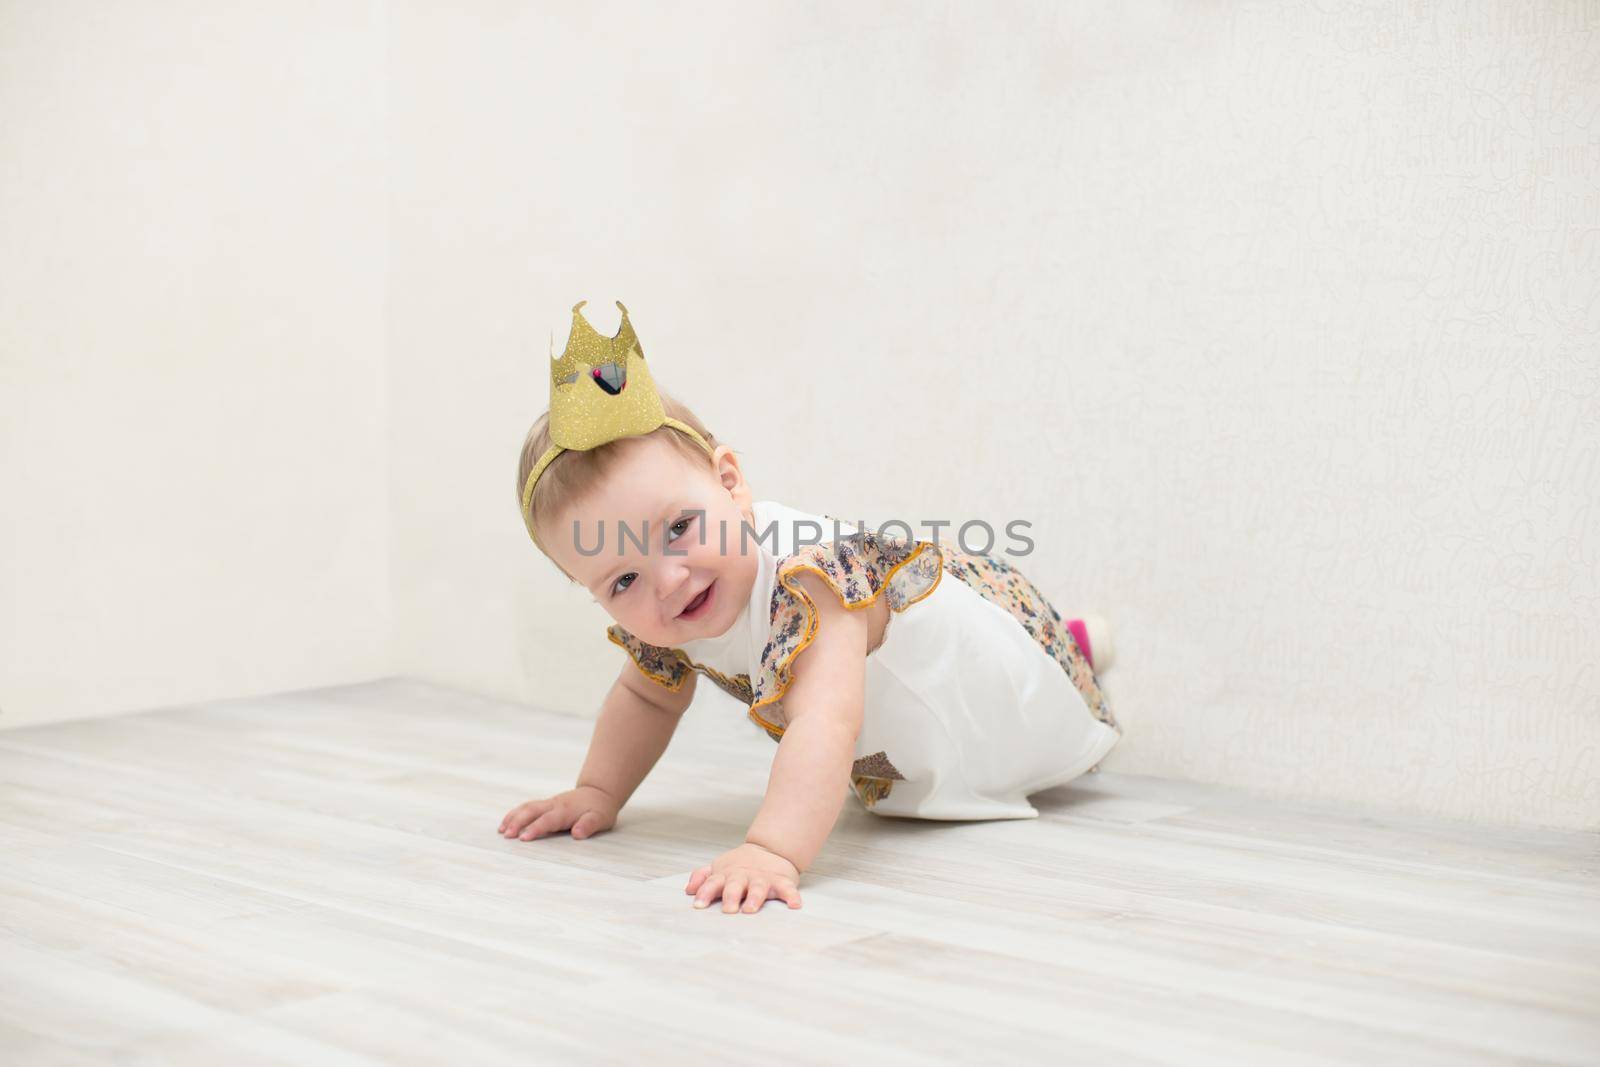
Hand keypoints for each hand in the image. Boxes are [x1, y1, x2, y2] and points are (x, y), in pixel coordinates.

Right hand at [499, 785, 618, 840]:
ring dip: (513, 817)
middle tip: (506, 835)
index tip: (523, 838)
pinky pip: (527, 807)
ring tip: (501, 830)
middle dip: (517, 822)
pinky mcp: (546, 805)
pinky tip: (506, 823)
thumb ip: (588, 825)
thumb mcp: (600, 819)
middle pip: (531, 811)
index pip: (547, 820)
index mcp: (565, 811)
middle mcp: (554, 805)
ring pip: (527, 807)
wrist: (599, 793)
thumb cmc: (600, 809)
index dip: (535, 829)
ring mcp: (549, 804)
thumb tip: (577, 834)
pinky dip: (515, 814)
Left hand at [685, 841, 802, 913]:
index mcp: (726, 875)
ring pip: (758, 887)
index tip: (699, 905)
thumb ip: (702, 877)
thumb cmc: (739, 866)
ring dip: (755, 897)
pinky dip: (792, 896)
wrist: (769, 849)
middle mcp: (743, 876)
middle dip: (731, 896)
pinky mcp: (780, 880)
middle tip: (728, 910)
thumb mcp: (719, 868)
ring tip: (751, 908)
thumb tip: (688, 889)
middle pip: (735, 885)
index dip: (705, 893)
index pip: (712, 883)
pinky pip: (787, 888)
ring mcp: (762, 878)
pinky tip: (794, 905)